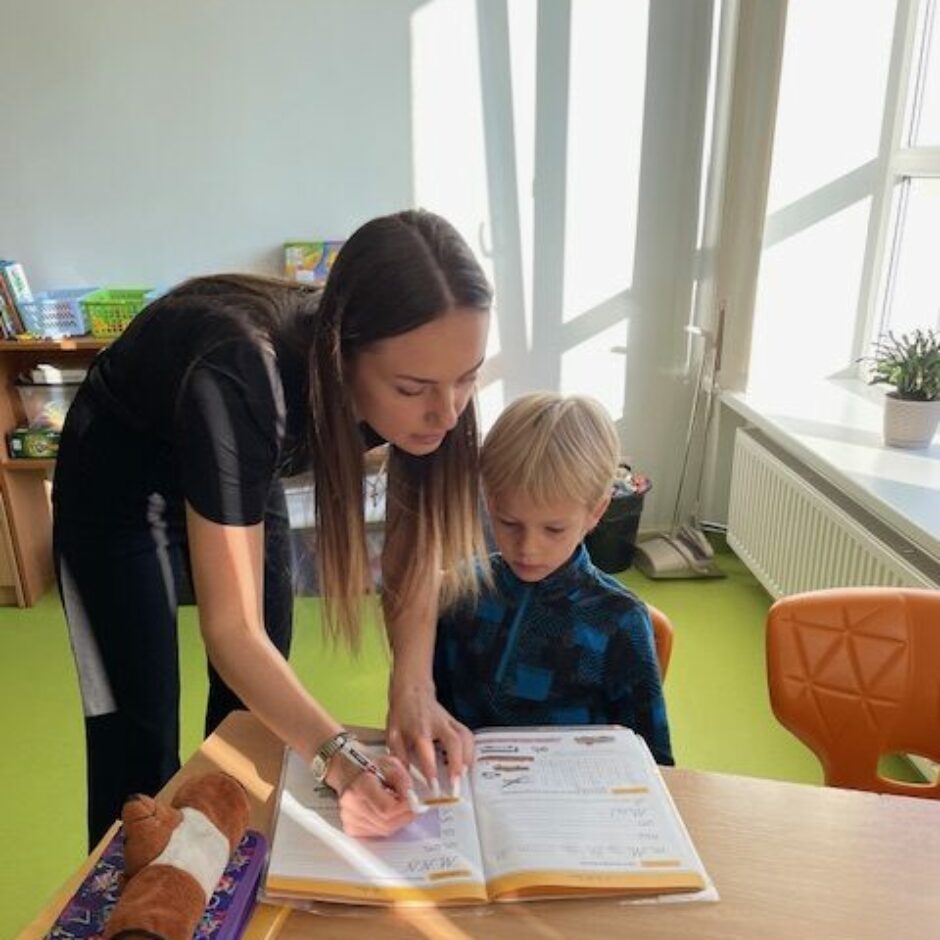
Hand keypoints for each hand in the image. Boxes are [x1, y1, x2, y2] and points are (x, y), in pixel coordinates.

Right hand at [332, 753, 414, 836]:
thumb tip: (412, 799)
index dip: (404, 809)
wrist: (348, 773)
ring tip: (398, 807)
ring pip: (382, 830)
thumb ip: (402, 780)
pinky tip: (385, 814)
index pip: (386, 809)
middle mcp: (351, 805)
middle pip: (386, 823)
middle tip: (412, 808)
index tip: (414, 802)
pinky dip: (386, 825)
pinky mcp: (350, 827)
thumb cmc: (369, 768)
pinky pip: (376, 834)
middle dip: (404, 817)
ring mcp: (349, 818)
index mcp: (361, 785)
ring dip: (396, 821)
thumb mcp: (390, 764)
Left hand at [386, 676, 474, 790]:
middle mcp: (437, 724)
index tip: (434, 787)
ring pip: (465, 737)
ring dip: (467, 758)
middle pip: (454, 741)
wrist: (412, 689)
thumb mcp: (393, 734)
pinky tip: (467, 764)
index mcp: (419, 728)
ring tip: (464, 777)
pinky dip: (471, 750)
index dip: (431, 768)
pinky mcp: (456, 721)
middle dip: (457, 763)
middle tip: (456, 784)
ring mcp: (449, 721)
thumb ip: (399, 757)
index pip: (426, 749)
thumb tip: (404, 782)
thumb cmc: (402, 715)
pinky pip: (468, 735)